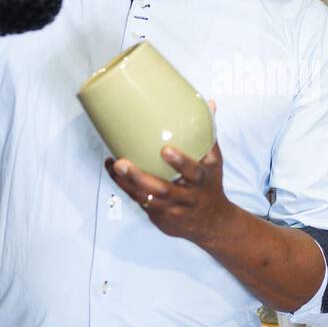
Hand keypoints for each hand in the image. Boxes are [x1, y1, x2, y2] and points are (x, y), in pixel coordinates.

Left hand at [105, 106, 234, 245]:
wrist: (212, 223)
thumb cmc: (210, 185)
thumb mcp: (215, 162)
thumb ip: (209, 134)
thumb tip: (209, 103)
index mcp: (203, 181)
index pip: (194, 172)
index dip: (180, 162)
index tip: (166, 150)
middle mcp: (187, 197)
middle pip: (163, 190)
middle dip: (139, 177)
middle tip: (121, 162)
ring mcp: (172, 210)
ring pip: (146, 199)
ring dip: (127, 183)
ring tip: (113, 165)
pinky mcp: (160, 217)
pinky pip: (139, 202)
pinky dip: (125, 187)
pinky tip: (113, 172)